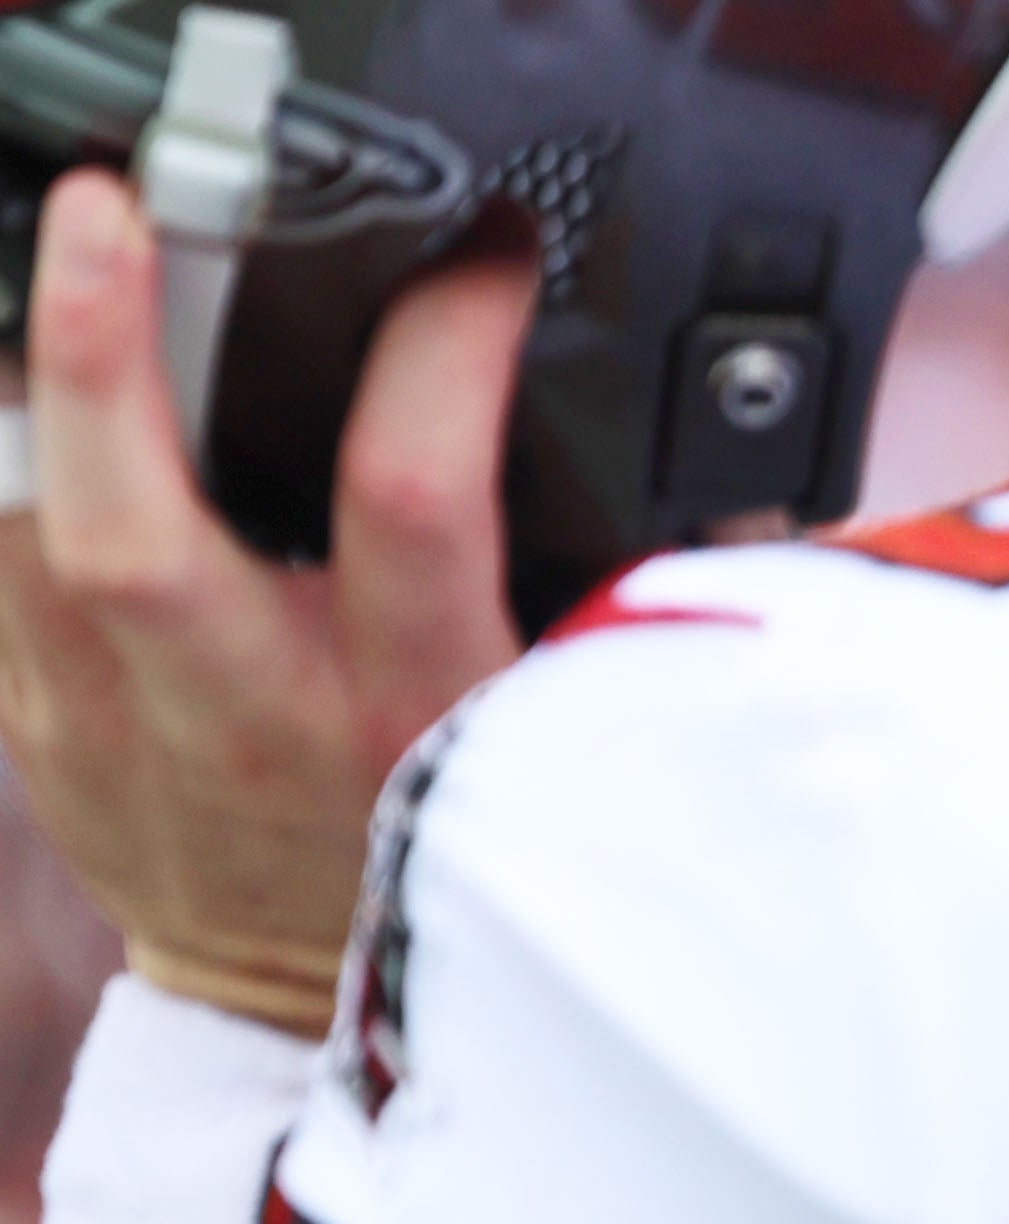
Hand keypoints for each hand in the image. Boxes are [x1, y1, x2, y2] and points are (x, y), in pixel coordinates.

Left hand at [0, 174, 531, 1037]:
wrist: (302, 1019)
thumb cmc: (451, 856)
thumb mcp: (560, 732)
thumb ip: (606, 602)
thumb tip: (722, 469)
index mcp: (414, 707)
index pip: (410, 497)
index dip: (442, 348)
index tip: (480, 253)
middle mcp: (245, 717)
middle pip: (129, 522)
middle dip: (101, 347)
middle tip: (106, 205)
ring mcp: (111, 730)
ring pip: (17, 528)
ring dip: (25, 387)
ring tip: (49, 262)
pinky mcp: (32, 728)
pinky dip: (5, 464)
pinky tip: (31, 390)